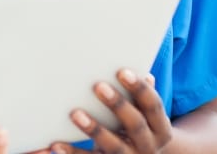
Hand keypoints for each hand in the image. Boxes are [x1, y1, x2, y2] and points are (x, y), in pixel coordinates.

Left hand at [50, 69, 171, 153]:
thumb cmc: (136, 124)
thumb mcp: (144, 113)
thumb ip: (140, 94)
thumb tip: (141, 71)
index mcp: (160, 128)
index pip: (153, 106)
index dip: (139, 88)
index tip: (122, 71)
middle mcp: (149, 146)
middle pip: (135, 125)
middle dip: (118, 105)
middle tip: (98, 85)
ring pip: (114, 146)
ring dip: (94, 129)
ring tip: (75, 113)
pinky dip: (73, 153)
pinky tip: (56, 144)